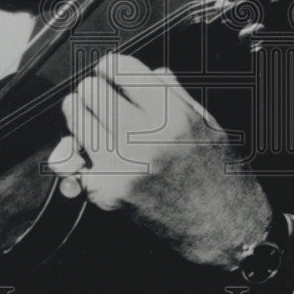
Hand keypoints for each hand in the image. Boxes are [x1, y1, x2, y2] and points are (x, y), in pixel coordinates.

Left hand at [49, 53, 271, 267]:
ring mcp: (122, 168)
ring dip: (78, 113)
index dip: (112, 65)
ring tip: (86, 113)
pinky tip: (89, 149)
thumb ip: (174, 92)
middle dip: (94, 88)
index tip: (111, 69)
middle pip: (92, 91)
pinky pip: (73, 160)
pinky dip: (77, 152)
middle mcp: (145, 140)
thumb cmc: (218, 174)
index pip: (121, 70)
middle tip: (100, 93)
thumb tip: (149, 70)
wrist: (221, 228)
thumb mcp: (206, 122)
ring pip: (76, 120)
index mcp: (172, 116)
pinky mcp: (107, 192)